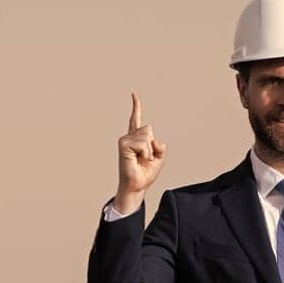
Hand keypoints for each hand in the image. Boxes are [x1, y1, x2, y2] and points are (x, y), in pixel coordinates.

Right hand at [115, 92, 165, 214]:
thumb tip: (154, 140)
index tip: (134, 95)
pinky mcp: (123, 145)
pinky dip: (145, 153)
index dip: (136, 107)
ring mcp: (125, 140)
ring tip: (141, 160)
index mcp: (136, 139)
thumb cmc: (144, 174)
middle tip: (144, 159)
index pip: (136, 120)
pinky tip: (138, 160)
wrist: (136, 187)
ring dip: (149, 151)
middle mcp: (129, 137)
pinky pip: (143, 143)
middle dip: (152, 145)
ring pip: (147, 135)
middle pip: (149, 128)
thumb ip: (160, 146)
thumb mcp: (158, 158)